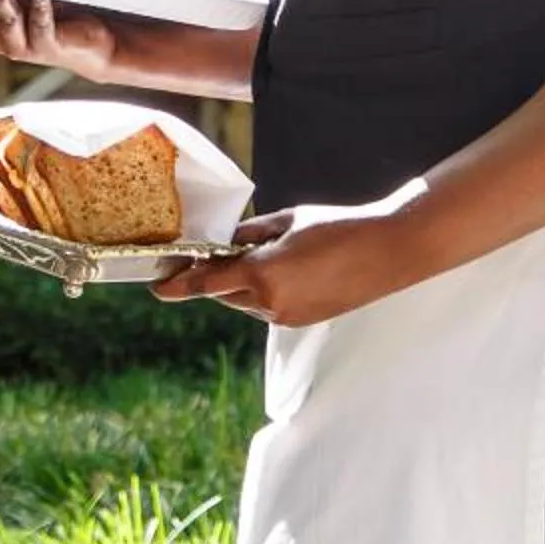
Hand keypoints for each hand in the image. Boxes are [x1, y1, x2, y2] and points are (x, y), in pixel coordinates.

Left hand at [149, 196, 434, 327]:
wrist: (388, 251)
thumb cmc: (338, 226)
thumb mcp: (285, 221)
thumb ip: (248, 234)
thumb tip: (223, 242)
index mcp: (262, 274)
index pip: (206, 283)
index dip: (178, 285)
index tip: (156, 287)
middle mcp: (270, 302)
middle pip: (223, 293)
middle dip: (212, 277)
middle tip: (204, 255)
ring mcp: (288, 317)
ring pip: (245, 302)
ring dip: (239, 285)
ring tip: (258, 256)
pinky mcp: (303, 322)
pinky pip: (268, 309)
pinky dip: (262, 293)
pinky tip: (281, 270)